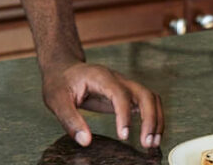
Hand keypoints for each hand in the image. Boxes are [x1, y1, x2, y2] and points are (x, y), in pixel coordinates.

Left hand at [41, 60, 162, 149]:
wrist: (63, 69)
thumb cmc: (59, 82)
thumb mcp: (56, 101)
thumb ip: (70, 121)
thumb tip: (86, 141)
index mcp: (100, 77)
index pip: (120, 94)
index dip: (124, 115)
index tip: (123, 136)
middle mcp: (117, 79)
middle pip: (144, 94)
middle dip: (150, 119)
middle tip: (147, 143)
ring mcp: (124, 85)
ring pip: (150, 97)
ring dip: (156, 119)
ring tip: (153, 142)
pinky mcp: (126, 94)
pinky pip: (146, 102)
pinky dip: (153, 118)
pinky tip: (150, 134)